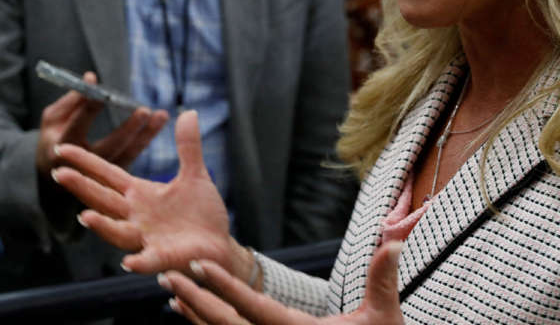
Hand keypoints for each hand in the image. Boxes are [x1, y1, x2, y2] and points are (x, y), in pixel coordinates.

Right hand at [34, 71, 168, 177]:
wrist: (56, 179)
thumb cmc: (55, 137)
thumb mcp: (52, 119)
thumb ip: (71, 100)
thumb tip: (91, 78)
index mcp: (60, 150)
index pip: (77, 125)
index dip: (88, 105)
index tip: (98, 86)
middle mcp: (82, 167)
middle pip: (109, 147)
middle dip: (128, 129)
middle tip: (145, 110)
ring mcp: (100, 176)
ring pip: (127, 154)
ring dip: (146, 135)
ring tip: (162, 115)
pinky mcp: (113, 178)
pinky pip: (133, 156)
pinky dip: (145, 139)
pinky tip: (158, 123)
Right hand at [52, 110, 248, 278]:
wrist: (219, 246)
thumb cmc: (201, 213)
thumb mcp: (195, 175)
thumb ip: (188, 147)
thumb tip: (188, 112)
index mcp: (139, 193)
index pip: (107, 174)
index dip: (85, 161)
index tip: (62, 149)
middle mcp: (136, 215)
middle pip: (103, 199)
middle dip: (81, 187)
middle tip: (58, 174)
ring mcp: (146, 237)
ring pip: (118, 231)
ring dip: (101, 225)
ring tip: (84, 216)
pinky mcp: (163, 257)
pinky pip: (148, 260)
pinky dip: (139, 261)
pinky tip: (129, 262)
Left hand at [159, 241, 404, 324]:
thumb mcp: (384, 318)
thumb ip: (382, 279)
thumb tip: (392, 242)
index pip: (253, 307)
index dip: (224, 286)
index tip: (199, 265)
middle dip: (195, 299)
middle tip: (167, 275)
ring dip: (195, 314)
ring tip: (171, 289)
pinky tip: (189, 312)